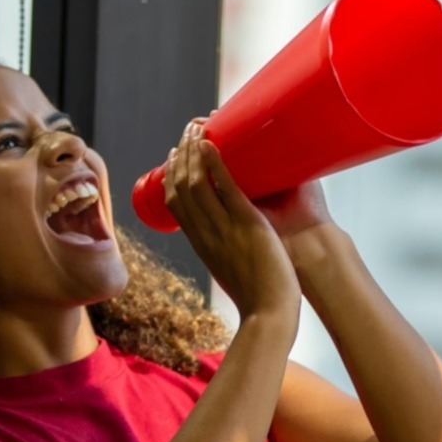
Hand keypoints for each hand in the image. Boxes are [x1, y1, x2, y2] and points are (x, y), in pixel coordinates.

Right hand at [163, 121, 298, 325]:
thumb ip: (229, 252)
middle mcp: (205, 233)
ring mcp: (223, 227)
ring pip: (197, 182)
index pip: (174, 204)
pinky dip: (215, 163)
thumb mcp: (231, 270)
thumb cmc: (256, 296)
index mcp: (200, 244)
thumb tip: (234, 241)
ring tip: (197, 129)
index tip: (175, 158)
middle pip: (180, 188)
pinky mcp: (245, 224)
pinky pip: (224, 187)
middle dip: (181, 157)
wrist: (269, 312)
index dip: (171, 177)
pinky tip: (213, 144)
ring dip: (194, 152)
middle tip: (186, 135)